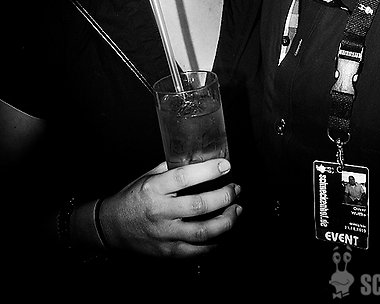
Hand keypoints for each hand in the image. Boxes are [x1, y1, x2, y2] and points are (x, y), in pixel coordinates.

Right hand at [97, 158, 240, 258]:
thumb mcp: (148, 177)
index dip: (209, 171)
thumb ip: (171, 168)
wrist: (111, 228)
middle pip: (199, 206)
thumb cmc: (132, 198)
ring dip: (226, 221)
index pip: (185, 177)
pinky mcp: (169, 252)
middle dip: (225, 197)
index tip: (226, 165)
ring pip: (203, 232)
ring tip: (236, 210)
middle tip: (236, 189)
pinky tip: (224, 231)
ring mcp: (165, 235)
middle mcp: (160, 212)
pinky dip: (216, 242)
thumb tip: (199, 159)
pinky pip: (198, 251)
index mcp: (154, 188)